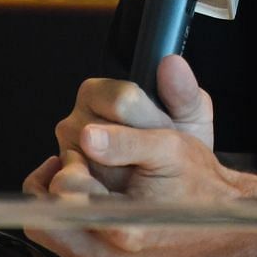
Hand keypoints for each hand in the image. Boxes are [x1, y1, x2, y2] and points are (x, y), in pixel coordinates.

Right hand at [22, 55, 215, 197]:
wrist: (174, 188)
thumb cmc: (178, 145)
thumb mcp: (190, 116)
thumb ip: (183, 91)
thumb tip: (171, 62)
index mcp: (96, 93)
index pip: (123, 100)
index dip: (151, 120)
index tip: (164, 131)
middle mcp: (73, 123)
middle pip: (107, 133)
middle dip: (141, 147)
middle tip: (154, 156)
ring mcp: (66, 157)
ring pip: (97, 165)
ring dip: (128, 174)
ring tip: (142, 173)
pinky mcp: (66, 189)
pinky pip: (86, 191)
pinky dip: (112, 194)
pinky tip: (128, 193)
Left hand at [22, 56, 256, 256]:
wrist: (230, 224)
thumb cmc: (201, 185)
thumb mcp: (170, 146)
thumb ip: (125, 140)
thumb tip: (87, 137)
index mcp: (125, 230)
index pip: (59, 196)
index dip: (66, 166)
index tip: (85, 154)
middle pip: (45, 223)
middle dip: (56, 189)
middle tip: (81, 167)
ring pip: (54, 240)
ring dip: (63, 208)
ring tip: (90, 185)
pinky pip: (73, 255)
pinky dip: (77, 228)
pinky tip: (100, 208)